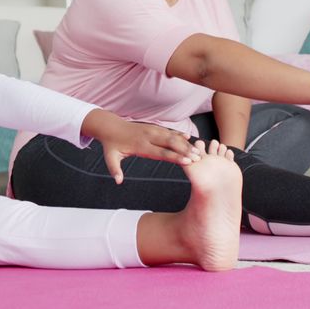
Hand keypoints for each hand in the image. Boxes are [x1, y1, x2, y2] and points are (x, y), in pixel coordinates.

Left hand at [82, 109, 201, 183]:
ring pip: (172, 136)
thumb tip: (118, 181)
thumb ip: (115, 169)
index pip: (161, 152)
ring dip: (185, 143)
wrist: (111, 127)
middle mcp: (148, 136)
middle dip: (185, 150)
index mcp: (140, 145)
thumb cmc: (112, 145)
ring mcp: (152, 130)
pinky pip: (168, 131)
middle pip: (170, 143)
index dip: (175, 157)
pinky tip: (189, 138)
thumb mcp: (110, 158)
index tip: (187, 162)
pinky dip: (179, 134)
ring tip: (198, 151)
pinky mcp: (153, 128)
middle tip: (198, 158)